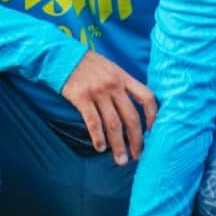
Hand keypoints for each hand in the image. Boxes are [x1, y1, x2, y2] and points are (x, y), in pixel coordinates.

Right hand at [58, 50, 156, 164]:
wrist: (62, 55)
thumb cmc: (87, 64)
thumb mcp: (110, 68)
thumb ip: (122, 85)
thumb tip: (134, 109)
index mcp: (124, 77)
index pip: (147, 97)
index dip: (153, 116)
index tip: (152, 132)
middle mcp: (113, 85)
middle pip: (131, 117)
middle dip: (136, 140)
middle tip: (137, 157)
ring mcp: (97, 92)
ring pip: (113, 124)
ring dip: (118, 145)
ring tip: (120, 160)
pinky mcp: (81, 98)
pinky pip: (93, 122)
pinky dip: (98, 137)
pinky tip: (100, 148)